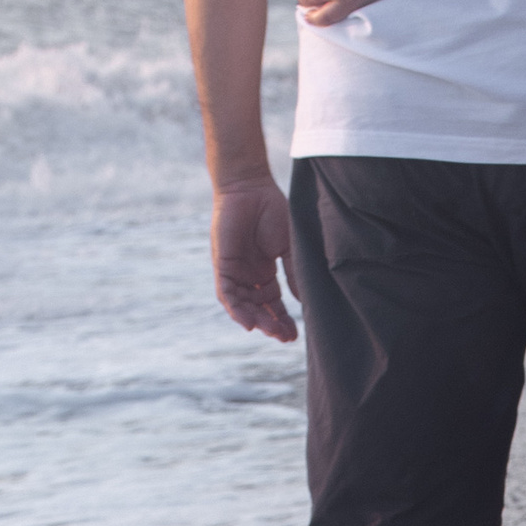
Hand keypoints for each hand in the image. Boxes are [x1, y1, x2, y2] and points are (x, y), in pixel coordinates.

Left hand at [211, 177, 298, 341]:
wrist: (250, 186)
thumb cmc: (272, 210)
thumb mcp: (289, 248)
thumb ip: (294, 274)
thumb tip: (303, 303)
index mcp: (266, 272)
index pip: (274, 304)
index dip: (283, 320)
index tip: (295, 336)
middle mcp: (249, 275)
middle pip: (259, 308)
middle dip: (271, 325)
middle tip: (284, 338)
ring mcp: (235, 271)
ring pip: (242, 305)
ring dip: (256, 320)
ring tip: (270, 332)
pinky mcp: (223, 265)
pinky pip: (227, 293)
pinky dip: (236, 309)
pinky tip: (249, 323)